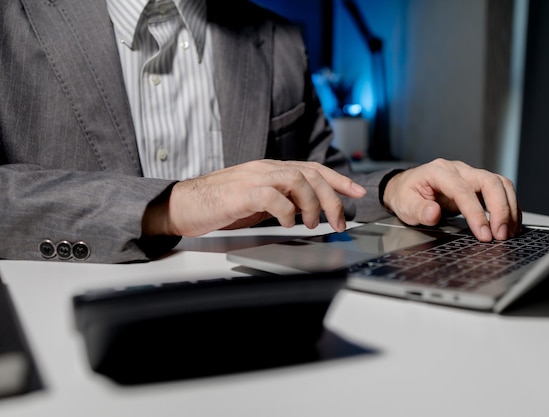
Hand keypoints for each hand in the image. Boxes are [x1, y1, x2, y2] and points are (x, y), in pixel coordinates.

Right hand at [143, 159, 366, 236]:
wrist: (184, 204)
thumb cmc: (220, 204)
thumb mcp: (258, 201)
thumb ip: (282, 199)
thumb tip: (307, 209)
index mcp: (271, 169)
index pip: (313, 169)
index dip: (339, 180)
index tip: (357, 193)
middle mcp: (266, 168)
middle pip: (311, 174)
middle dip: (332, 198)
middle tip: (339, 222)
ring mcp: (253, 178)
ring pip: (297, 180)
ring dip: (312, 204)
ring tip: (312, 224)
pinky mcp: (241, 193)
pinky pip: (273, 196)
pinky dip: (287, 211)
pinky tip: (288, 224)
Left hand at [382, 159, 521, 241]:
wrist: (407, 186)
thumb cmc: (407, 194)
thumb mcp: (405, 204)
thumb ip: (418, 209)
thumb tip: (434, 213)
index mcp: (439, 172)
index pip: (462, 190)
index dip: (476, 213)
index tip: (483, 233)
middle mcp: (458, 169)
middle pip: (489, 182)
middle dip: (500, 209)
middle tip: (500, 235)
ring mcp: (470, 175)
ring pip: (500, 184)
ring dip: (509, 209)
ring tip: (507, 233)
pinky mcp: (478, 184)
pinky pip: (501, 191)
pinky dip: (510, 207)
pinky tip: (510, 225)